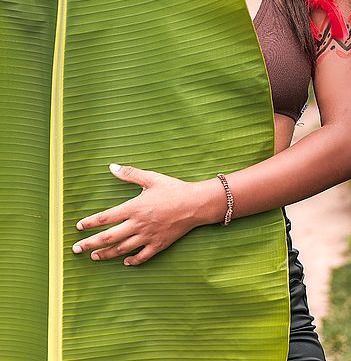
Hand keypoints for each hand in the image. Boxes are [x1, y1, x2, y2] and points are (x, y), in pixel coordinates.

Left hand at [72, 163, 200, 265]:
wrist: (196, 204)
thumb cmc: (173, 189)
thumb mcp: (151, 178)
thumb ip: (130, 174)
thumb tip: (112, 167)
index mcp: (134, 208)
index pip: (105, 217)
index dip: (90, 223)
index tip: (78, 227)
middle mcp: (138, 224)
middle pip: (109, 237)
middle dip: (90, 244)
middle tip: (76, 249)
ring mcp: (148, 236)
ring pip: (122, 249)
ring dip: (106, 254)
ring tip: (95, 257)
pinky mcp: (159, 244)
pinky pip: (142, 256)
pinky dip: (132, 261)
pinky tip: (125, 262)